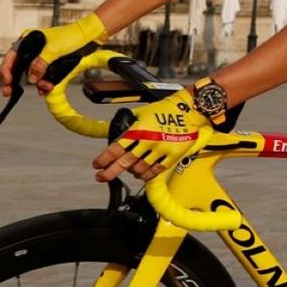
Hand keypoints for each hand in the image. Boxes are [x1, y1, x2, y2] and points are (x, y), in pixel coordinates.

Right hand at [0, 13, 106, 96]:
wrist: (88, 37)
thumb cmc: (70, 37)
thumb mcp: (54, 50)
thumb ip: (40, 64)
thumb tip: (31, 79)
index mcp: (28, 40)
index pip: (11, 56)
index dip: (6, 70)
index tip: (7, 82)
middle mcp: (32, 49)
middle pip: (17, 67)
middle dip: (14, 81)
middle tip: (8, 93)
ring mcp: (40, 57)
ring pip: (31, 74)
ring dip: (36, 83)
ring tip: (43, 89)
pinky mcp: (49, 64)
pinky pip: (42, 76)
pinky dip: (43, 83)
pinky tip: (45, 89)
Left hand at [93, 90, 213, 181]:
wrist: (189, 110)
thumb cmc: (165, 109)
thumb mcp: (142, 113)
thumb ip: (130, 125)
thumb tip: (118, 135)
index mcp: (139, 129)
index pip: (116, 147)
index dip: (104, 158)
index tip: (97, 164)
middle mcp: (148, 141)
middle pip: (124, 162)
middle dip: (110, 172)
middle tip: (100, 177)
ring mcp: (161, 149)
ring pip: (140, 169)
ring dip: (131, 172)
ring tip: (128, 170)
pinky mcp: (173, 155)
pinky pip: (156, 171)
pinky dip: (146, 175)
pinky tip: (141, 174)